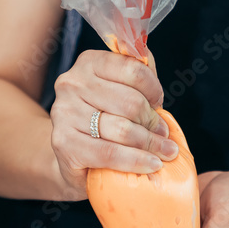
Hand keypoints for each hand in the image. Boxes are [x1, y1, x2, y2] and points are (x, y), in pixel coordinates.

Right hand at [50, 48, 178, 197]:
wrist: (74, 155)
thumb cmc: (104, 118)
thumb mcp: (121, 91)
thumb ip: (140, 77)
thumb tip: (153, 73)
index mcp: (89, 63)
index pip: (133, 69)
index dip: (153, 89)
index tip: (159, 103)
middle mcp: (72, 83)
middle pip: (130, 102)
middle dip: (153, 122)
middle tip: (163, 135)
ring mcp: (65, 113)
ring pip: (123, 128)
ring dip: (151, 143)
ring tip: (165, 151)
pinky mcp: (63, 143)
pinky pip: (110, 153)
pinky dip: (136, 160)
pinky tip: (152, 164)